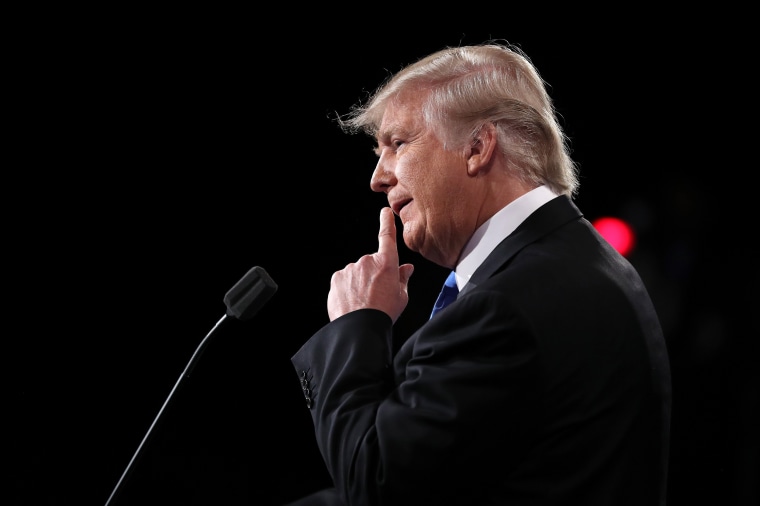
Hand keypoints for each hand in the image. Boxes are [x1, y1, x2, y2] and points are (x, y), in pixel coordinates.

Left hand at [327, 207, 414, 321]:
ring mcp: (350, 268)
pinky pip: (344, 279)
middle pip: (371, 264)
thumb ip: (403, 278)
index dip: (387, 223)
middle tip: (376, 294)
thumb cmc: (384, 313)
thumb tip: (407, 268)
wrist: (360, 327)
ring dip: (359, 282)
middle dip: (373, 274)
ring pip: (357, 272)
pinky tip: (352, 302)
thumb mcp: (401, 296)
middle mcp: (367, 261)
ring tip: (364, 301)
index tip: (385, 212)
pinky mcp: (337, 277)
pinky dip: (347, 288)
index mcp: (387, 263)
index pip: (387, 237)